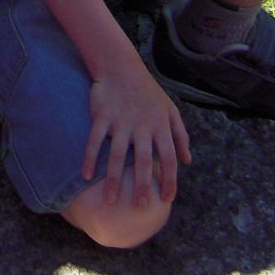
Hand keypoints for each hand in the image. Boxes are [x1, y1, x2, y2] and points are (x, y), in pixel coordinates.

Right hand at [82, 56, 190, 207]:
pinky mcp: (102, 116)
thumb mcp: (170, 110)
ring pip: (118, 156)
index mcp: (160, 126)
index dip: (170, 180)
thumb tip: (188, 161)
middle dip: (143, 187)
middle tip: (139, 207)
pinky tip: (86, 176)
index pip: (169, 159)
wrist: (121, 67)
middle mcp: (142, 127)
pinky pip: (95, 141)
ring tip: (110, 201)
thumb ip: (181, 136)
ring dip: (114, 180)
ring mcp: (121, 122)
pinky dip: (90, 158)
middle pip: (144, 162)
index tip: (166, 199)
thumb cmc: (148, 91)